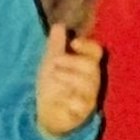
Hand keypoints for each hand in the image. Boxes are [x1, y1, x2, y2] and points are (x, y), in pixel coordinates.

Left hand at [36, 23, 103, 138]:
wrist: (43, 112)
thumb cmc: (52, 86)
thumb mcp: (50, 63)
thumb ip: (56, 46)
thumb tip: (59, 25)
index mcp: (85, 65)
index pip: (96, 52)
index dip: (88, 45)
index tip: (73, 43)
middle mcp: (91, 81)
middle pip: (92, 67)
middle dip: (73, 62)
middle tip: (55, 62)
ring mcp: (88, 97)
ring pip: (88, 85)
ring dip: (69, 77)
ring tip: (54, 75)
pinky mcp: (82, 114)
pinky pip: (81, 105)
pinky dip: (68, 99)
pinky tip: (59, 98)